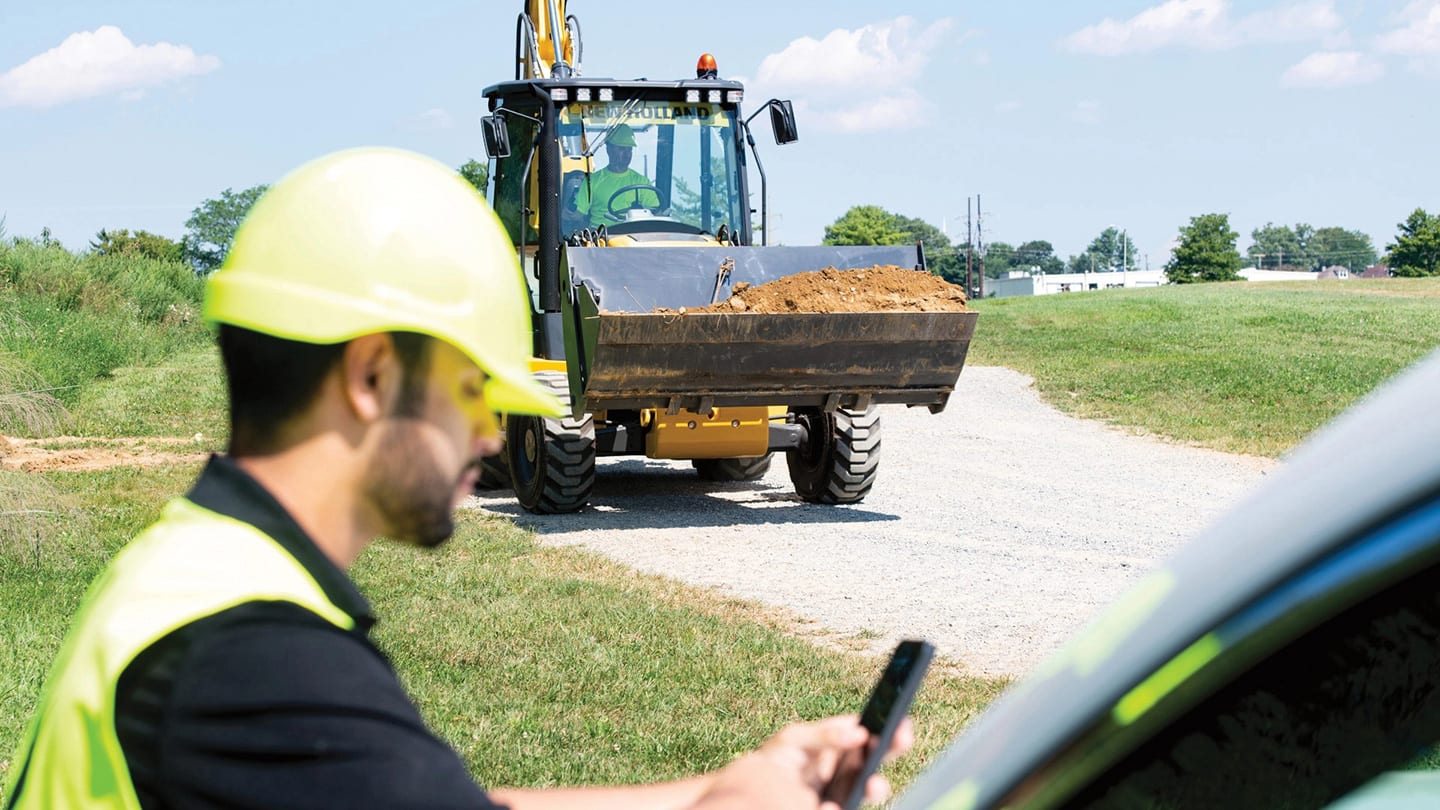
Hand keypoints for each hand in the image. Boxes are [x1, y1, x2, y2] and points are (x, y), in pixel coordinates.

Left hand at [696, 715, 914, 809]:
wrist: (751, 791)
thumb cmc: (777, 759)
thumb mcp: (794, 738)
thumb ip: (823, 734)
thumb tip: (858, 733)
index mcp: (840, 743)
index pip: (870, 732)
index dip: (888, 725)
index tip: (899, 720)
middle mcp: (847, 767)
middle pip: (878, 757)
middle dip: (893, 746)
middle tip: (901, 738)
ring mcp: (844, 790)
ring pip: (870, 787)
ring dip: (877, 785)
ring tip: (873, 784)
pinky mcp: (836, 806)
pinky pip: (847, 806)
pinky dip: (846, 805)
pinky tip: (836, 805)